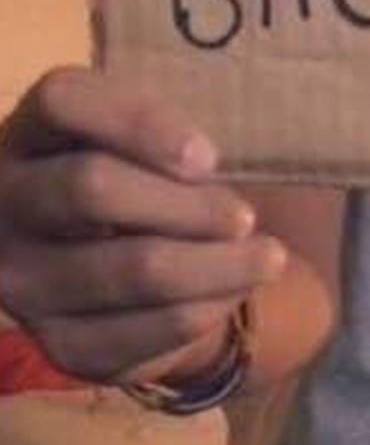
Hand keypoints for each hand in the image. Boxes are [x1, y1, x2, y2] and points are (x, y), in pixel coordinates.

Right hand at [0, 67, 285, 386]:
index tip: (209, 156)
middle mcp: (4, 202)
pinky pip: (142, 332)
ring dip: (216, 266)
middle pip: (91, 188)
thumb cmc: (140, 176)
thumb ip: (165, 134)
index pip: (65, 101)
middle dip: (186, 204)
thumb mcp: (146, 138)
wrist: (106, 261)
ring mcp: (21, 279)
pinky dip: (203, 310)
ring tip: (268, 258)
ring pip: (130, 269)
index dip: (140, 123)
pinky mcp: (58, 343)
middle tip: (246, 217)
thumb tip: (202, 168)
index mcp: (30, 131)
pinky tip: (231, 292)